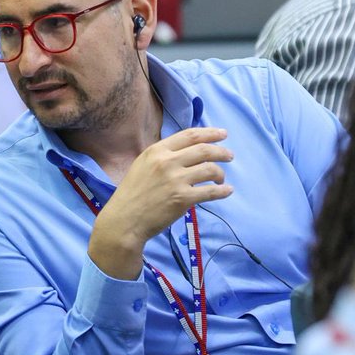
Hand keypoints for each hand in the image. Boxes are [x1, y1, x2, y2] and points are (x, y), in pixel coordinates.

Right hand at [90, 128, 233, 280]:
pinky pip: (211, 191)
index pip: (189, 135)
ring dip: (221, 173)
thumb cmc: (131, 195)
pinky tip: (227, 191)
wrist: (124, 221)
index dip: (210, 133)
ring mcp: (176, 180)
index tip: (222, 134)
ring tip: (222, 179)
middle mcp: (167, 161)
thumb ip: (162, 157)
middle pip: (204, 150)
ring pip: (210, 169)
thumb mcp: (142, 166)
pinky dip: (223, 191)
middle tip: (229, 156)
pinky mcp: (183, 199)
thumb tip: (187, 152)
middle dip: (221, 152)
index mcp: (156, 151)